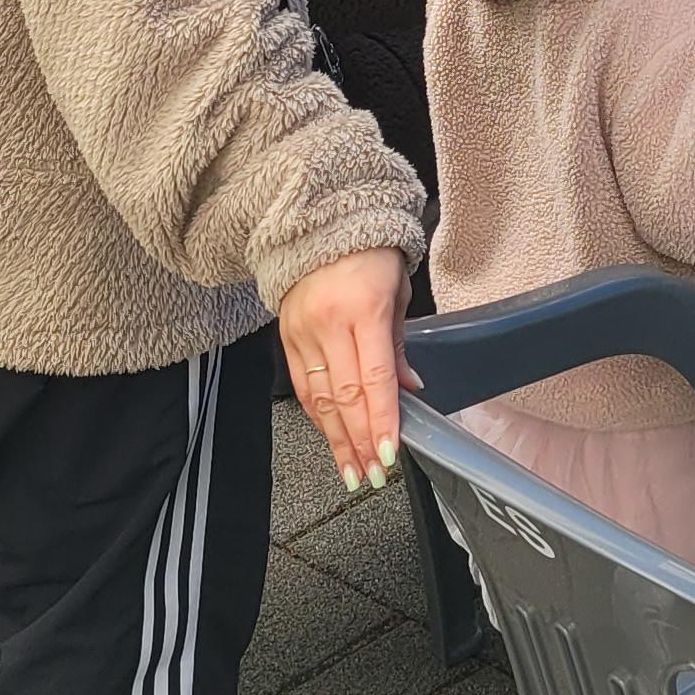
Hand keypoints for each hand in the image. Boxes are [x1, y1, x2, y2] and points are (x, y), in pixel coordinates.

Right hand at [279, 246, 415, 491]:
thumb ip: (399, 347)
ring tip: (353, 471)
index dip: (382, 420)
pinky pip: (301, 386)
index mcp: (364, 309)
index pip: (374, 378)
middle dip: (361, 441)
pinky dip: (317, 417)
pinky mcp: (285, 338)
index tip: (390, 452)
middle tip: (374, 474)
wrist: (320, 220)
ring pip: (318, 400)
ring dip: (337, 440)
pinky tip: (331, 439)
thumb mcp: (397, 292)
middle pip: (344, 397)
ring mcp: (302, 332)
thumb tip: (409, 392)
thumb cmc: (371, 252)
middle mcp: (328, 324)